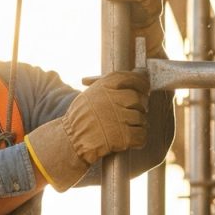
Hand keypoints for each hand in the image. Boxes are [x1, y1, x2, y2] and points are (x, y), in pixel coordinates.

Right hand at [24, 71, 149, 191]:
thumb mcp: (90, 95)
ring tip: (126, 128)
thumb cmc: (80, 118)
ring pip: (141, 118)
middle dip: (139, 107)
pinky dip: (139, 139)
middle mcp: (113, 99)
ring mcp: (119, 118)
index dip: (141, 83)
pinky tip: (132, 140)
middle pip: (138, 99)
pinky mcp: (124, 136)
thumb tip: (140, 73)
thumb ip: (110, 86)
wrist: (70, 141)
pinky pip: (142, 135)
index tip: (145, 89)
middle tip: (133, 113)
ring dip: (138, 124)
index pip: (131, 78)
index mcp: (105, 86)